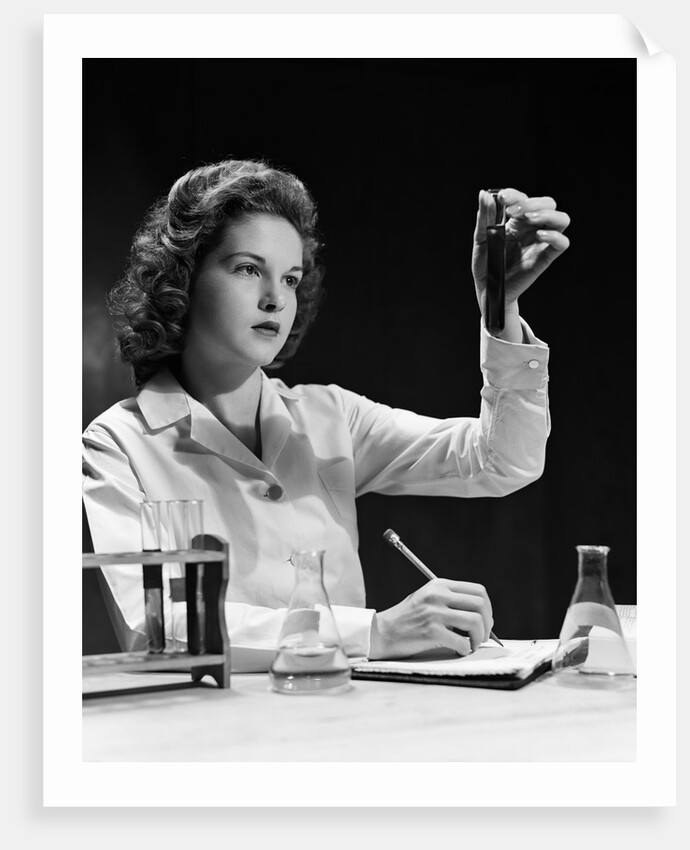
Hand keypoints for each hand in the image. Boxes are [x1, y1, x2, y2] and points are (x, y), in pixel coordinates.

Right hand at [368, 579, 493, 659]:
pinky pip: (462, 642)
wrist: (381, 632)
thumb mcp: (427, 599)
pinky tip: (458, 650)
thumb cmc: (407, 619)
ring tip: (472, 644)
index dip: (488, 607)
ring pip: (475, 622)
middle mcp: (437, 595)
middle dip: (487, 623)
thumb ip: (450, 600)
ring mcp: (433, 613)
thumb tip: (481, 614)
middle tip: (483, 635)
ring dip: (479, 638)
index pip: (477, 590)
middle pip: (479, 604)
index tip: (486, 620)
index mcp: (439, 585)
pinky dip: (465, 649)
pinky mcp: (430, 631)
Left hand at [472, 187, 570, 325]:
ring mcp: (540, 242)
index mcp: (516, 220)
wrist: (488, 289)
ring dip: (548, 214)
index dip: (515, 194)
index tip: (502, 198)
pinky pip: (562, 243)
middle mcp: (532, 228)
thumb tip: (484, 194)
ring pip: (561, 219)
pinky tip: (538, 236)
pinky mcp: (545, 258)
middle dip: (532, 202)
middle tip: (512, 212)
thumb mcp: (481, 239)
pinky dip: (555, 236)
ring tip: (529, 219)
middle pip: (548, 203)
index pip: (524, 198)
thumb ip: (484, 217)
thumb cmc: (485, 264)